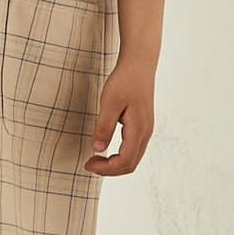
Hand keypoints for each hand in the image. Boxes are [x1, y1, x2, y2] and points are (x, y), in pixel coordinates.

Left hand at [83, 57, 157, 175]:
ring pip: (133, 158)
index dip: (106, 168)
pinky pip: (133, 149)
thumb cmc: (124, 81)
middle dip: (109, 169)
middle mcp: (146, 133)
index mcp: (139, 129)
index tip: (87, 164)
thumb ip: (104, 127)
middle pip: (130, 164)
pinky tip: (106, 150)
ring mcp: (146, 130)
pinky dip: (119, 156)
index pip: (125, 161)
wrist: (139, 65)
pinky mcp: (142, 126)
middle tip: (89, 164)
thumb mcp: (109, 103)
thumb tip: (97, 149)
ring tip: (95, 159)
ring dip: (114, 163)